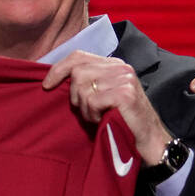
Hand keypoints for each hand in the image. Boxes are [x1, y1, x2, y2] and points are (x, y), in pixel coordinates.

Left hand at [42, 50, 171, 163]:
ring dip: (85, 109)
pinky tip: (103, 120)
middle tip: (87, 111)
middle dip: (75, 96)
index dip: (59, 68)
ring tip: (97, 117)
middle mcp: (120, 67)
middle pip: (77, 72)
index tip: (46, 85)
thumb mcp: (101, 96)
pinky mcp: (125, 93)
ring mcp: (124, 78)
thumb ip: (86, 82)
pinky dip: (92, 114)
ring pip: (83, 88)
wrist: (148, 139)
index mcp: (113, 64)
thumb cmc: (120, 119)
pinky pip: (92, 101)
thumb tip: (55, 78)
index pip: (78, 56)